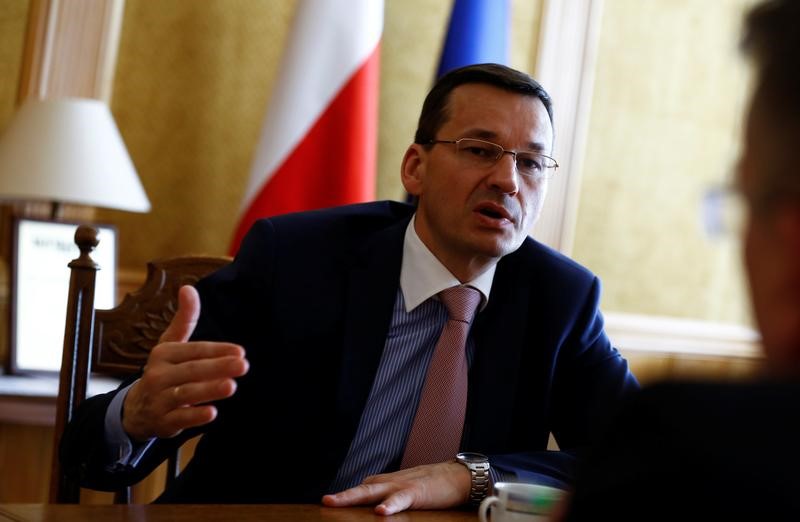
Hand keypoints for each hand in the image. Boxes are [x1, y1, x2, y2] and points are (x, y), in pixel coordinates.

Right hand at [122, 285, 248, 440]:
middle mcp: (159, 374)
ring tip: (231, 387)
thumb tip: (188, 288)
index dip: (217, 350)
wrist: (136, 409)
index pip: (194, 350)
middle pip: (192, 370)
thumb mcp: (170, 344)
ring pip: (186, 393)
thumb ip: (184, 319)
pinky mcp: (162, 422)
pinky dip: (194, 416)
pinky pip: (179, 419)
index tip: (240, 351)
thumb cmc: (163, 371)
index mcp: (164, 354)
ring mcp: (159, 399)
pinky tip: (212, 413)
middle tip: (243, 365)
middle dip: (218, 367)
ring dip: (209, 390)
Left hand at [321, 461, 469, 515]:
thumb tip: (374, 504)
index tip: (330, 503)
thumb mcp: (407, 488)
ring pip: (373, 490)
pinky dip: (390, 505)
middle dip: (342, 496)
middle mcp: (391, 481)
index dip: (346, 496)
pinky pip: (400, 499)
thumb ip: (390, 494)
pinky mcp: (416, 492)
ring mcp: (402, 485)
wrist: (459, 476)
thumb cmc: (434, 484)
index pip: (363, 488)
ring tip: (336, 502)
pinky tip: (380, 511)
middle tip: (325, 501)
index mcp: (388, 482)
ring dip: (353, 496)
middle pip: (362, 488)